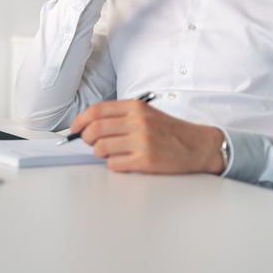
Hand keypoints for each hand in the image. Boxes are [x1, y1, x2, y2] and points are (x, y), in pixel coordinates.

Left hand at [69, 99, 225, 174]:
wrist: (198, 146)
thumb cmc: (169, 131)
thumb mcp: (146, 114)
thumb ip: (120, 117)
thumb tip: (89, 126)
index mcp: (135, 107)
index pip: (96, 111)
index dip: (80, 121)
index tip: (75, 129)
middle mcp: (138, 122)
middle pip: (95, 130)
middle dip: (86, 139)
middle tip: (90, 144)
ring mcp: (142, 141)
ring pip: (101, 148)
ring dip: (99, 153)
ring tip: (109, 153)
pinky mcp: (146, 160)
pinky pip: (114, 164)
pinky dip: (113, 165)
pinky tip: (123, 162)